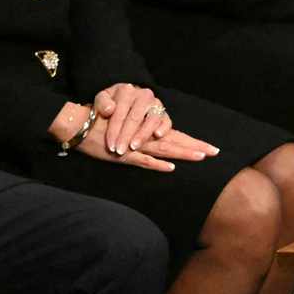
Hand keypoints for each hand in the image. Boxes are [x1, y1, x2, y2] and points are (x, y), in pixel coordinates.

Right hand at [79, 127, 218, 170]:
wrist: (78, 125)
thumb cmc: (101, 126)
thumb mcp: (123, 131)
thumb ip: (139, 137)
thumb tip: (159, 147)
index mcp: (144, 131)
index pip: (173, 135)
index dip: (192, 142)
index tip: (210, 149)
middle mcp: (142, 137)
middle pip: (173, 142)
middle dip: (194, 147)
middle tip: (215, 152)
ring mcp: (133, 146)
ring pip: (162, 149)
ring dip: (181, 153)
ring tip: (200, 156)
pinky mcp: (122, 155)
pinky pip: (141, 160)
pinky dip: (156, 164)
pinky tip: (170, 168)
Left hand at [88, 84, 167, 156]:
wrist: (122, 103)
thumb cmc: (110, 104)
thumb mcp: (101, 101)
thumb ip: (102, 103)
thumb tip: (109, 110)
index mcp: (126, 90)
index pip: (119, 112)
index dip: (114, 130)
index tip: (110, 145)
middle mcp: (143, 95)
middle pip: (135, 117)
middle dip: (126, 136)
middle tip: (120, 151)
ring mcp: (155, 103)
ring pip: (151, 119)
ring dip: (143, 135)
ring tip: (134, 147)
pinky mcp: (164, 113)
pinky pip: (167, 121)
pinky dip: (164, 128)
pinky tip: (157, 136)